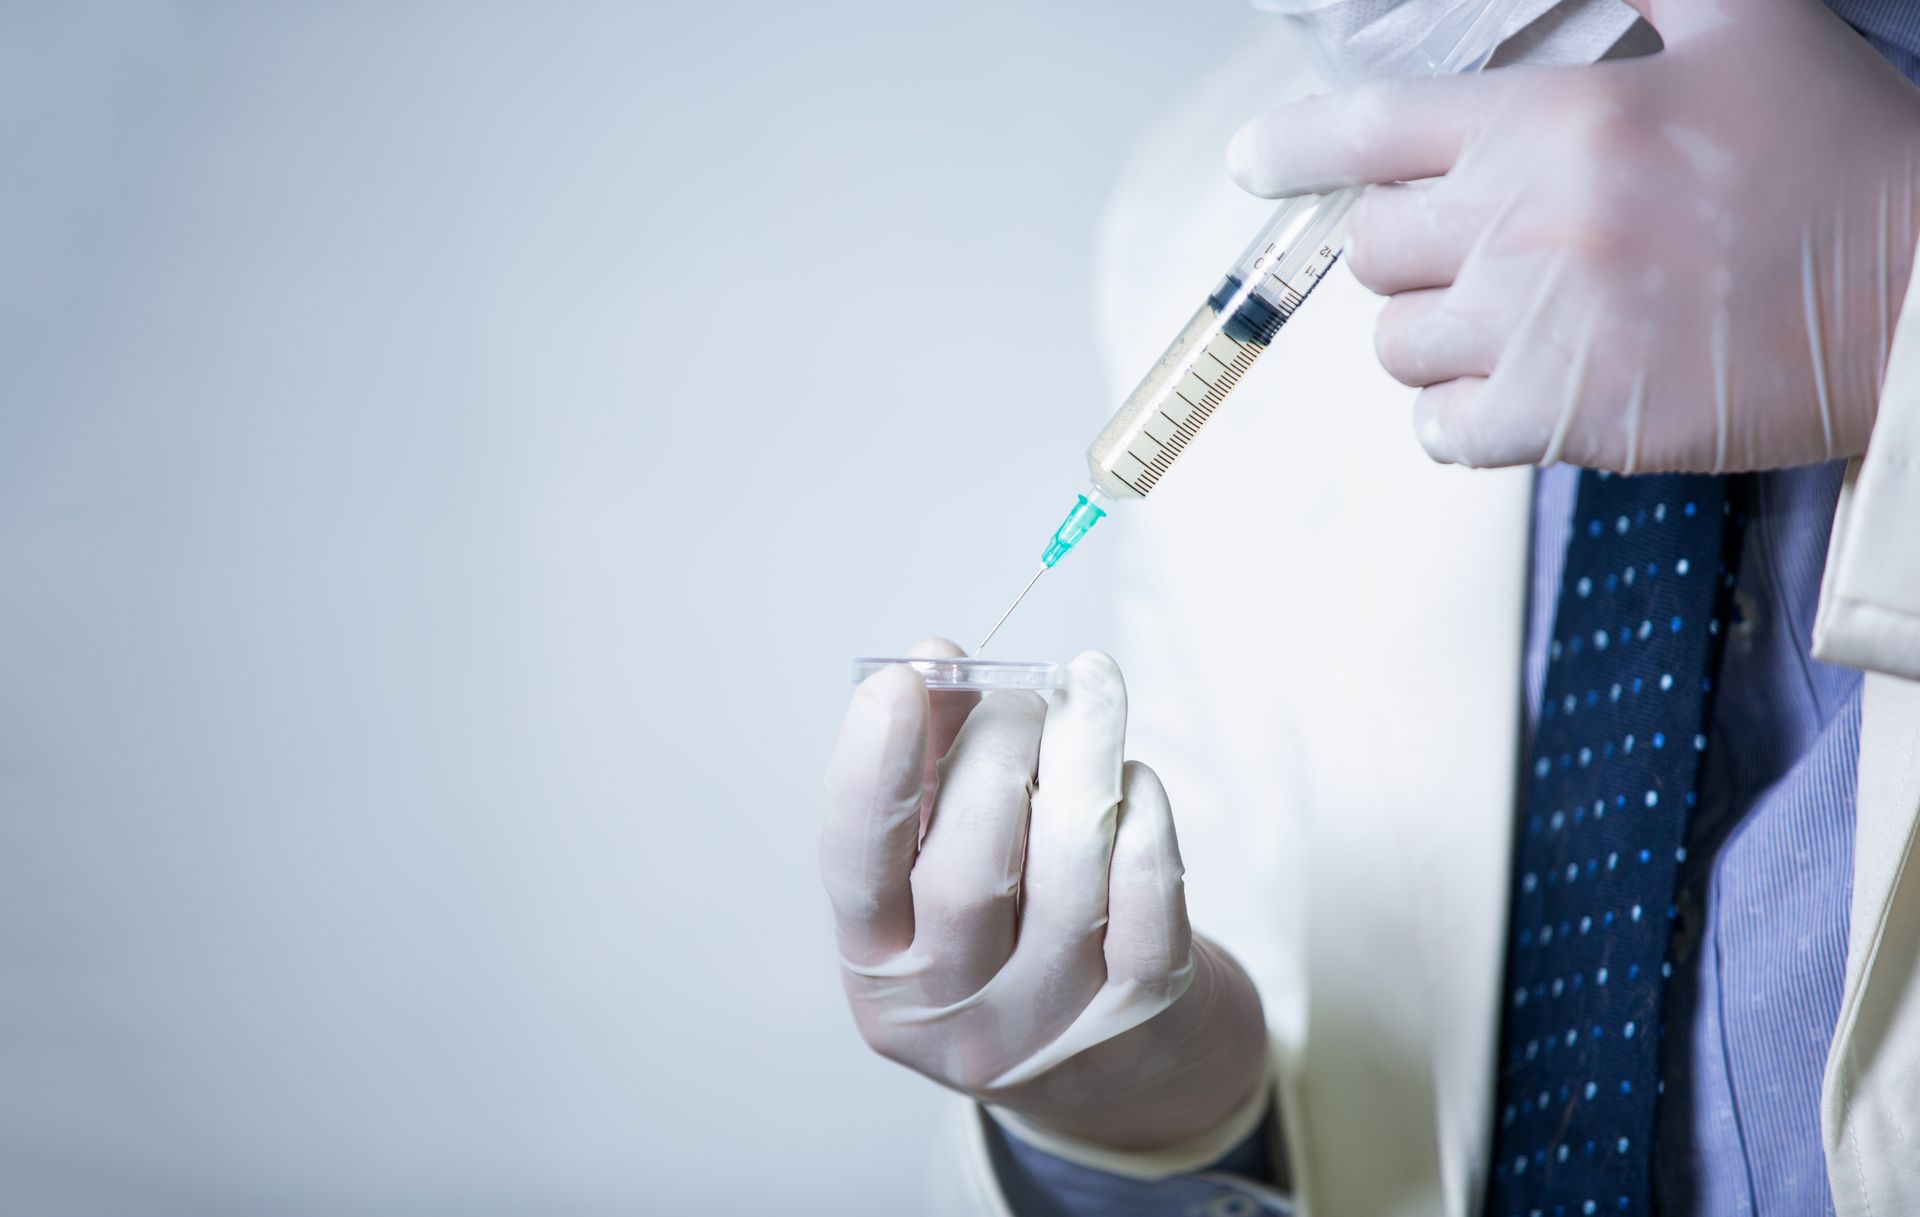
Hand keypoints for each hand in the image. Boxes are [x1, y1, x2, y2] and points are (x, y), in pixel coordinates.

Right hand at [820, 641, 1267, 1151]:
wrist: (1117, 1070)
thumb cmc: (1012, 927)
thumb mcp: (944, 858)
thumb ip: (933, 758)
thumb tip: (938, 659)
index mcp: (881, 968)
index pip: (858, 871)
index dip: (872, 774)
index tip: (895, 682)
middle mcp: (953, 1012)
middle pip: (968, 875)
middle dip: (994, 756)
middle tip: (1022, 696)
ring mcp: (1049, 1023)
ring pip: (1067, 879)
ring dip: (1081, 763)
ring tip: (1091, 695)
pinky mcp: (1138, 1015)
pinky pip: (1147, 907)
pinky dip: (1144, 824)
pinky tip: (1134, 779)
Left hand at [1228, 0, 1919, 471]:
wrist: (1918, 303)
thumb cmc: (1844, 165)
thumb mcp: (1752, 29)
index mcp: (1554, 124)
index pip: (1367, 130)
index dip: (1293, 148)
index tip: (1256, 166)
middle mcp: (1523, 226)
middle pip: (1372, 247)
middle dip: (1408, 247)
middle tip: (1477, 247)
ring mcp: (1534, 329)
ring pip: (1396, 342)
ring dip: (1434, 332)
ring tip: (1511, 318)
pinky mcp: (1559, 420)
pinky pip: (1436, 430)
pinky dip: (1456, 417)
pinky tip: (1514, 390)